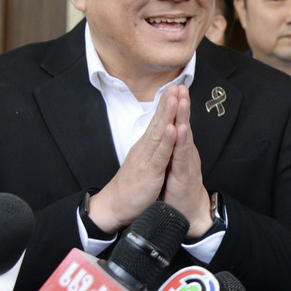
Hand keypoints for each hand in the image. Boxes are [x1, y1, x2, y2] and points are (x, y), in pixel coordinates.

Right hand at [88, 84, 181, 231]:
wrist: (114, 206)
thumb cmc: (131, 185)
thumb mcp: (143, 162)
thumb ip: (151, 148)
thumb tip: (159, 134)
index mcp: (145, 146)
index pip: (156, 121)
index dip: (166, 104)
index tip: (174, 88)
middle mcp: (145, 148)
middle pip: (157, 121)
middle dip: (168, 102)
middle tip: (176, 85)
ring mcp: (146, 159)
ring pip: (159, 133)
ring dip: (167, 115)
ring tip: (175, 98)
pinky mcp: (149, 172)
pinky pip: (160, 155)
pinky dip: (167, 141)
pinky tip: (173, 129)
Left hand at [161, 84, 212, 238]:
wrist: (188, 213)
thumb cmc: (177, 189)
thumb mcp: (171, 165)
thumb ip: (171, 149)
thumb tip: (168, 134)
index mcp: (178, 149)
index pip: (177, 123)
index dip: (175, 105)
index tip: (173, 87)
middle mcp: (184, 152)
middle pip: (183, 123)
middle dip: (181, 104)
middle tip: (180, 85)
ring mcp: (186, 161)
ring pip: (184, 135)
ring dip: (183, 116)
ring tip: (182, 100)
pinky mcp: (184, 174)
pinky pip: (182, 155)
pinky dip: (181, 141)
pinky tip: (180, 128)